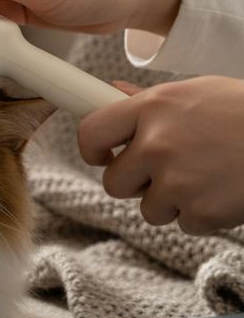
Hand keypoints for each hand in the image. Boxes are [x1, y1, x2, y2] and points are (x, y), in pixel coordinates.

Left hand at [78, 78, 243, 234]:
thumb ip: (150, 100)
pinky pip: (184, 224)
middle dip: (136, 184)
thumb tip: (114, 93)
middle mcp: (156, 143)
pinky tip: (226, 192)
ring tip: (208, 178)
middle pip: (114, 182)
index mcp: (152, 108)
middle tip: (167, 173)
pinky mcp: (201, 211)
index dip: (92, 150)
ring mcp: (177, 180)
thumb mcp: (198, 93)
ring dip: (173, 202)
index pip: (90, 132)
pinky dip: (204, 215)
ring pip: (149, 209)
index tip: (103, 157)